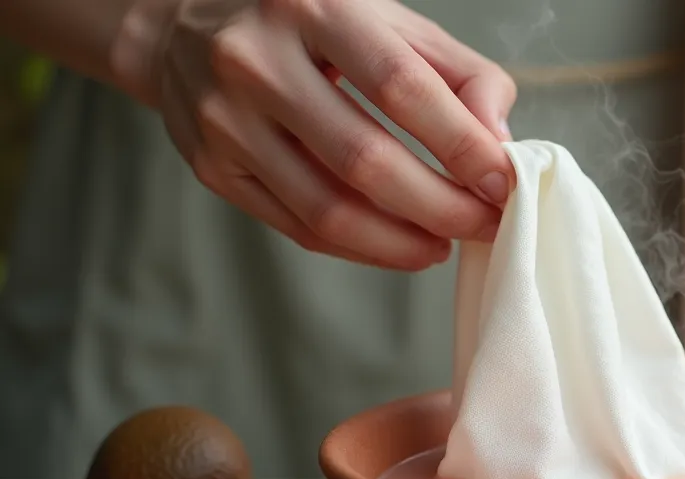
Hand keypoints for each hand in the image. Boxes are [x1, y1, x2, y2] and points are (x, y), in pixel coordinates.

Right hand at [127, 0, 516, 269]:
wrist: (182, 25)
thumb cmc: (310, 24)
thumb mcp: (389, 20)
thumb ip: (460, 73)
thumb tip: (498, 143)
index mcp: (315, 6)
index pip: (402, 87)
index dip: (461, 145)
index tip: (501, 183)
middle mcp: (258, 59)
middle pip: (365, 160)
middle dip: (440, 207)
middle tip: (483, 225)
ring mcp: (225, 118)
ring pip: (328, 209)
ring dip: (401, 242)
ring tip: (443, 244)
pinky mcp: (211, 166)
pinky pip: (298, 227)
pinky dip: (360, 248)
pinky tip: (397, 245)